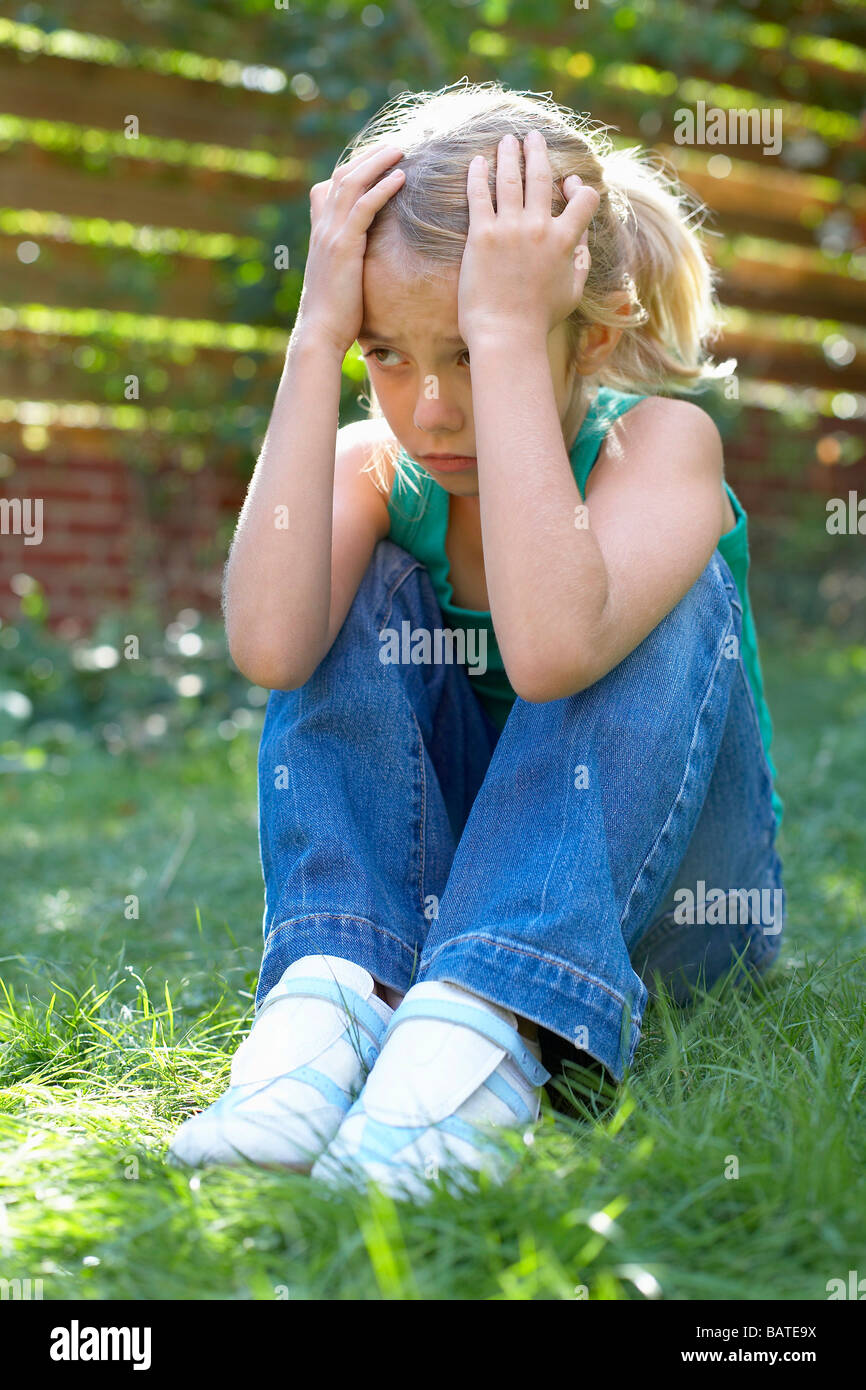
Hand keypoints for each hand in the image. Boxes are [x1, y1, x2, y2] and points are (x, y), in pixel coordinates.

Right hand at [294, 142, 405, 356]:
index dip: (354, 168)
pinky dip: (382, 188)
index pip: (332, 185)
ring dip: (377, 163)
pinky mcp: (343, 246)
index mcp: (321, 232)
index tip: (376, 158)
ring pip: (352, 183)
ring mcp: (330, 234)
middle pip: (343, 175)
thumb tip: (363, 256)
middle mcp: (322, 227)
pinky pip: (364, 207)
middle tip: (393, 146)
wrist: (320, 332)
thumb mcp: (339, 277)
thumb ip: (348, 258)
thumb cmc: (334, 313)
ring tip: (400, 151)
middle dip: (368, 157)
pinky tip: (400, 178)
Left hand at [457, 130, 599, 344]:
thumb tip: (582, 243)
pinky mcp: (481, 236)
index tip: (569, 185)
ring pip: (510, 178)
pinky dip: (478, 174)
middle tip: (532, 137)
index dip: (580, 188)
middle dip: (538, 151)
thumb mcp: (572, 293)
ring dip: (509, 154)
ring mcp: (509, 230)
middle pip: (541, 176)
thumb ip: (581, 263)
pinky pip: (479, 195)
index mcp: (565, 241)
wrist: (506, 335)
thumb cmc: (539, 320)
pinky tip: (478, 161)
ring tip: (507, 139)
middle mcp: (539, 228)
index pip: (585, 199)